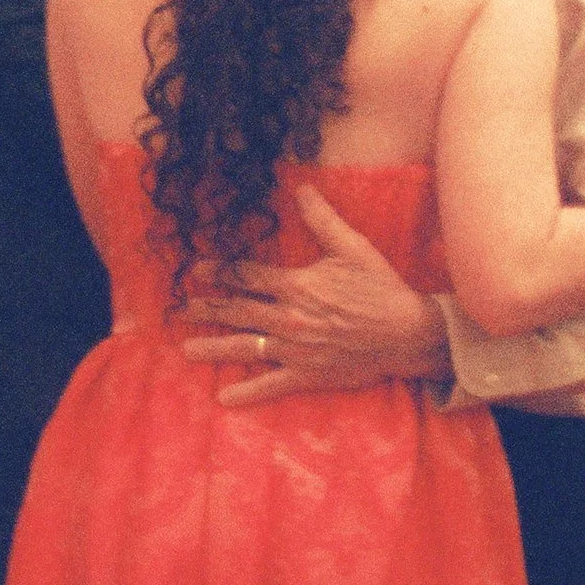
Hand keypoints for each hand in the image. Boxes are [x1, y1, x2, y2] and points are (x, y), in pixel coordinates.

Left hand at [179, 189, 448, 405]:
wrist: (406, 334)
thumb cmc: (380, 288)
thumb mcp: (353, 247)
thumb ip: (323, 219)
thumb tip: (301, 187)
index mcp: (296, 285)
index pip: (246, 276)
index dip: (219, 272)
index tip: (195, 270)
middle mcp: (289, 318)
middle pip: (237, 311)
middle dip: (206, 309)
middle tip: (179, 309)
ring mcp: (296, 349)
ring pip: (246, 346)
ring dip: (214, 347)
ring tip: (187, 349)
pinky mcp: (308, 374)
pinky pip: (272, 384)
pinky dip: (248, 391)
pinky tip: (225, 397)